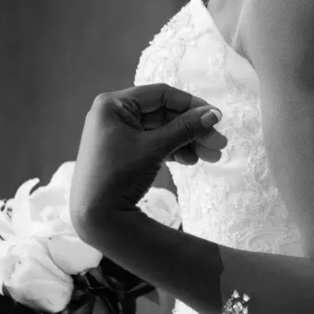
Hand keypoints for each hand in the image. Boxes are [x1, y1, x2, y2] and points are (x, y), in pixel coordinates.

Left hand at [70, 84, 225, 233]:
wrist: (95, 218)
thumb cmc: (119, 175)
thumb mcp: (154, 148)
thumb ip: (184, 128)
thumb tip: (213, 114)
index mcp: (114, 104)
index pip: (161, 95)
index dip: (191, 105)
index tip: (216, 117)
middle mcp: (114, 114)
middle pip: (164, 114)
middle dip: (192, 129)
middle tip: (219, 143)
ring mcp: (118, 134)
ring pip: (162, 131)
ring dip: (187, 142)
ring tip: (212, 157)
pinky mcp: (123, 151)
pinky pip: (154, 144)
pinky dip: (173, 151)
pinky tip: (192, 161)